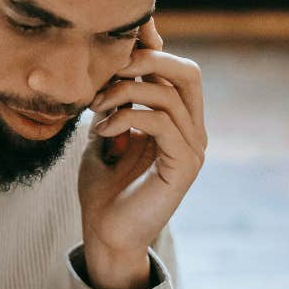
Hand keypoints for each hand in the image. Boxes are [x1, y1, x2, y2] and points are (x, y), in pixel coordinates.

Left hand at [78, 19, 206, 288]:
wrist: (106, 235)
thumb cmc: (103, 190)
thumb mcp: (105, 135)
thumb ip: (114, 104)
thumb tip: (111, 69)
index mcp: (178, 122)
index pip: (176, 69)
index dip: (148, 53)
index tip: (107, 60)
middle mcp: (193, 132)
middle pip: (188, 72)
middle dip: (147, 60)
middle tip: (110, 69)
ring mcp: (192, 149)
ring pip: (169, 95)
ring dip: (125, 93)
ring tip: (95, 108)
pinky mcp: (184, 167)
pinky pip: (163, 123)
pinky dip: (128, 117)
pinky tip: (103, 129)